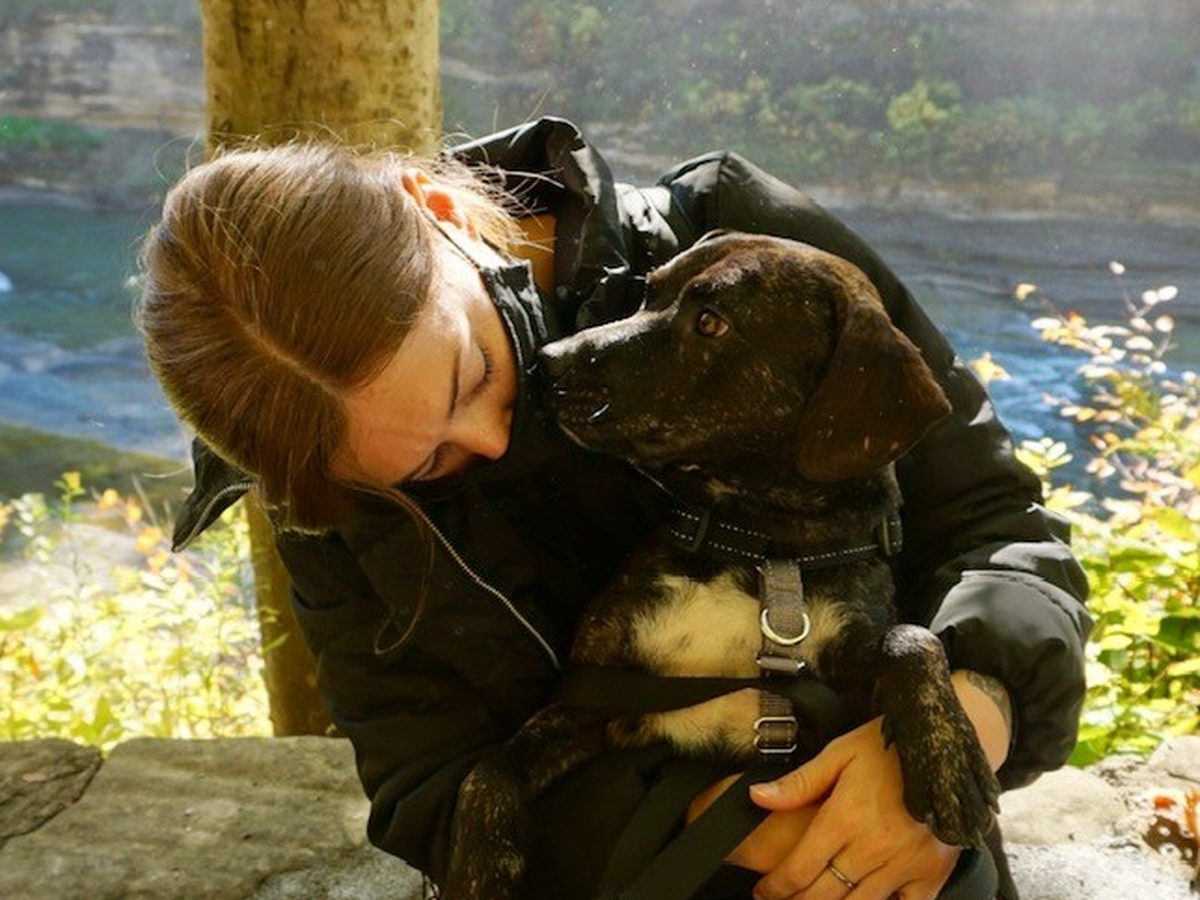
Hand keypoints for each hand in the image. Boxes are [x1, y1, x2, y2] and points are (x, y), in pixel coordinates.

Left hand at [745, 717, 960, 899]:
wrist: (946, 746)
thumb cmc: (889, 747)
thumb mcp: (839, 753)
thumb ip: (799, 783)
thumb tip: (758, 797)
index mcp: (846, 817)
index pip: (800, 867)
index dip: (776, 886)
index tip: (763, 891)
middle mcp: (874, 846)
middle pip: (825, 894)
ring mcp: (906, 863)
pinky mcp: (932, 872)